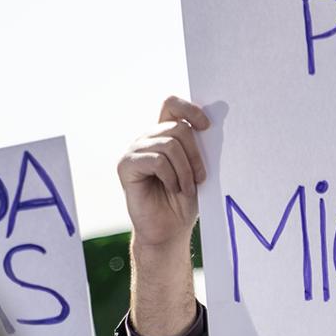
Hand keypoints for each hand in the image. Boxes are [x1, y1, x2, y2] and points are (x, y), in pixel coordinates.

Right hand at [119, 96, 209, 335]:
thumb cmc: (185, 201)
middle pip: (177, 127)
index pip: (171, 104)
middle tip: (200, 177)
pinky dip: (171, 176)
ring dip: (185, 170)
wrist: (169, 231)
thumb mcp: (197, 169)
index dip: (190, 109)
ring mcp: (134, 150)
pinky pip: (156, 160)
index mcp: (163, 134)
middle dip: (195, 154)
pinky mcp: (126, 165)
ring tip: (186, 188)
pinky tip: (172, 189)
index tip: (207, 126)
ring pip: (169, 144)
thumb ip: (198, 145)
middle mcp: (147, 138)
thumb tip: (209, 124)